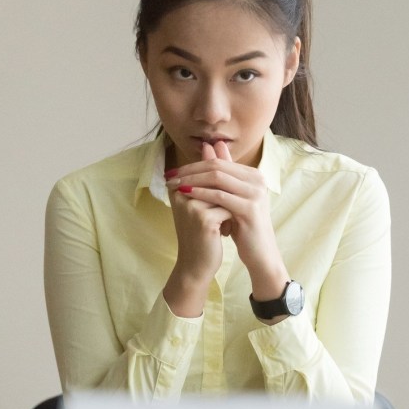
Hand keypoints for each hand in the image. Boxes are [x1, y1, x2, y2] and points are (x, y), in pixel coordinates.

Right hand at [163, 140, 231, 317]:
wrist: (196, 264)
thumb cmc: (202, 232)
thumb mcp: (204, 200)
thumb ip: (209, 172)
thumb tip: (214, 144)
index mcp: (177, 186)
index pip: (207, 172)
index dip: (220, 186)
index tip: (219, 204)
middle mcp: (180, 193)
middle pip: (216, 181)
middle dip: (226, 196)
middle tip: (225, 213)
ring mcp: (190, 205)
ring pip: (224, 195)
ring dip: (229, 209)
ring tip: (221, 225)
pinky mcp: (202, 219)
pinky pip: (228, 208)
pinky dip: (231, 220)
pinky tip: (223, 234)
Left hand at [167, 140, 288, 301]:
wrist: (260, 252)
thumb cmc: (242, 225)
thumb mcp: (230, 198)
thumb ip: (221, 175)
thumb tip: (207, 147)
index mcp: (253, 175)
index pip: (219, 161)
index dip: (194, 164)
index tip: (173, 171)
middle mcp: (257, 180)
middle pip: (217, 167)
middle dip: (190, 170)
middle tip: (170, 175)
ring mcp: (255, 193)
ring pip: (218, 178)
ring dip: (192, 180)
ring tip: (174, 184)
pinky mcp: (250, 208)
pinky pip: (220, 196)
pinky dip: (201, 193)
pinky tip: (186, 194)